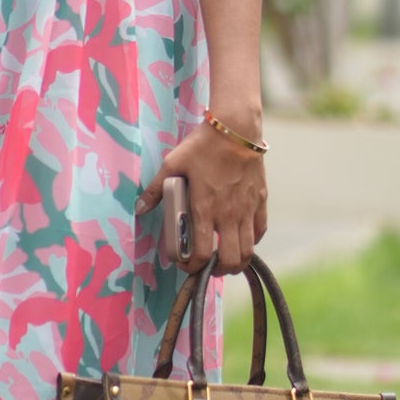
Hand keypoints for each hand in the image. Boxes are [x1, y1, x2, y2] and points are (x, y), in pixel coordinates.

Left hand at [135, 119, 266, 274]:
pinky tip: (242, 238)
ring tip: (226, 259)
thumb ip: (156, 189)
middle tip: (207, 267)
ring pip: (249, 250)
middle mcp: (228, 214)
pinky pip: (260, 230)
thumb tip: (139, 208)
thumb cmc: (202, 146)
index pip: (203, 253)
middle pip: (231, 260)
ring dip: (237, 261)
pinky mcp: (260, 200)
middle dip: (218, 271)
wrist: (236, 128)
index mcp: (205, 208)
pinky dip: (252, 240)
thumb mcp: (172, 164)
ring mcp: (247, 209)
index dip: (193, 266)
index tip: (185, 265)